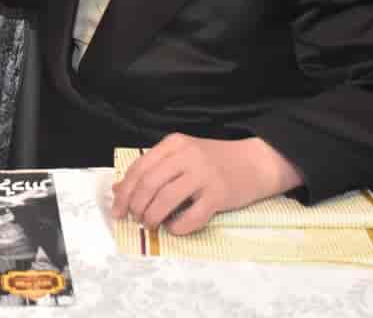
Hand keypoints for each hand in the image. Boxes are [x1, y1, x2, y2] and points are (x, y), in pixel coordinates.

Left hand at [111, 134, 302, 234]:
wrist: (255, 162)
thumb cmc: (213, 160)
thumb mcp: (180, 156)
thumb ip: (152, 169)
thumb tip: (118, 190)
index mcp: (173, 144)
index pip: (139, 168)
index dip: (124, 191)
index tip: (117, 209)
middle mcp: (186, 156)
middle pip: (149, 183)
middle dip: (135, 205)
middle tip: (135, 219)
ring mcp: (203, 175)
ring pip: (166, 199)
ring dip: (152, 216)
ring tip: (150, 224)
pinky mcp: (218, 194)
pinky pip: (191, 216)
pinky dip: (177, 227)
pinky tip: (173, 229)